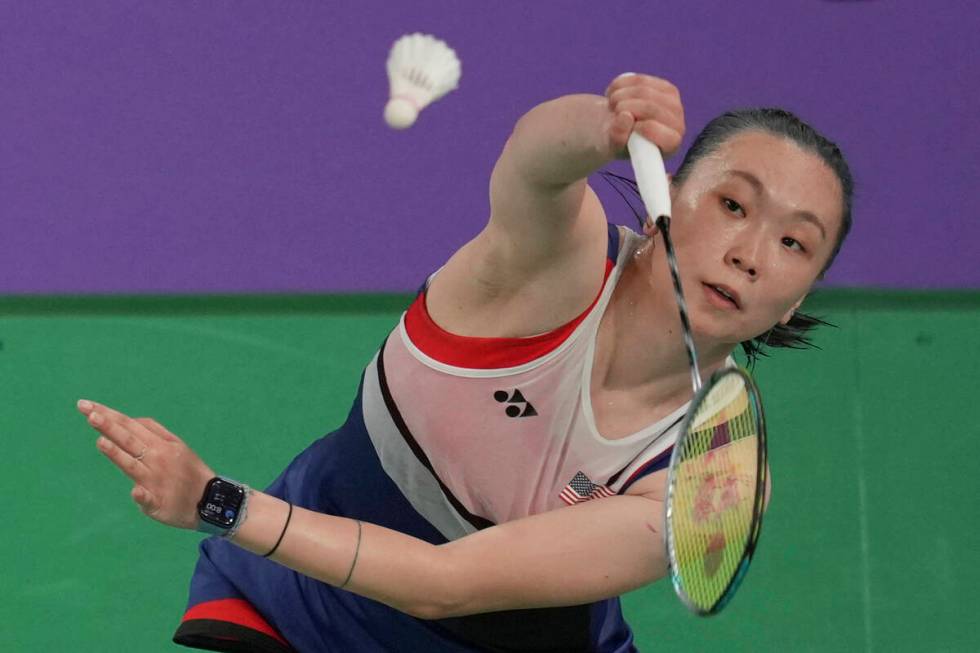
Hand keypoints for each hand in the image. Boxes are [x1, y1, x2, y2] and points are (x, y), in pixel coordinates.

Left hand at [77, 399, 214, 529]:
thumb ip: (155, 432)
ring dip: (118, 453)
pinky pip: (148, 498)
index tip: (88, 406)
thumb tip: (131, 420)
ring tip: (100, 441)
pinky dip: (142, 495)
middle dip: (108, 426)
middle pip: (129, 440)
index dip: (110, 416)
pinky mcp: (159, 503)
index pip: (130, 426)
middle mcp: (157, 459)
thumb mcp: (178, 446)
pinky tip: (135, 491)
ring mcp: (157, 481)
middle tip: (89, 412)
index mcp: (161, 444)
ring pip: (133, 465)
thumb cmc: (188, 472)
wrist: (210, 501)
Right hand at [604, 73, 684, 158]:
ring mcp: (674, 103)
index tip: (624, 126)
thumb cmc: (619, 142)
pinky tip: (615, 95)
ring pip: (643, 90)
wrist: (619, 127)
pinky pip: (639, 80)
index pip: (659, 131)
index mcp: (670, 144)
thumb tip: (625, 116)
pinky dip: (621, 85)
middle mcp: (677, 124)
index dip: (638, 126)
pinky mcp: (666, 87)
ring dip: (619, 96)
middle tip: (612, 112)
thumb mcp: (613, 146)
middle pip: (650, 108)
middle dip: (624, 107)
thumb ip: (618, 137)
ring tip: (612, 106)